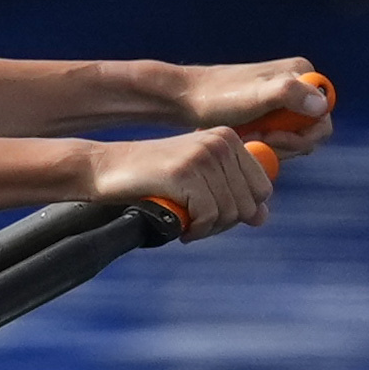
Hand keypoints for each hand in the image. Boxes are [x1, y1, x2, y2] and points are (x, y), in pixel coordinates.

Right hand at [78, 125, 281, 237]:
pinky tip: (181, 229)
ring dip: (209, 229)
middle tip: (199, 226)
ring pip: (230, 212)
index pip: (262, 187)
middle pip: (248, 203)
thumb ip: (231, 192)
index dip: (242, 211)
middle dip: (225, 223)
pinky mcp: (185, 172)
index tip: (215, 216)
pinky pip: (208, 216)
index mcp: (228, 138)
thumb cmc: (152, 176)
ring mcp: (203, 156)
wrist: (106, 168)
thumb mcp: (198, 179)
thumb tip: (261, 216)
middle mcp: (220, 142)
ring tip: (188, 226)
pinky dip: (196, 231)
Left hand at [165, 59, 335, 148]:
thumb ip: (289, 95)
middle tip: (256, 140)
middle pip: (310, 132)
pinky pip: (280, 138)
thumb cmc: (217, 97)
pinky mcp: (270, 111)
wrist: (185, 98)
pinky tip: (244, 139)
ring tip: (246, 137)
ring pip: (294, 138)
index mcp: (303, 74)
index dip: (301, 136)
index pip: (322, 119)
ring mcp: (284, 98)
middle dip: (285, 143)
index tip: (271, 137)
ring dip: (273, 145)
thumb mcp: (255, 97)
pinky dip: (264, 143)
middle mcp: (298, 83)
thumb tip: (321, 105)